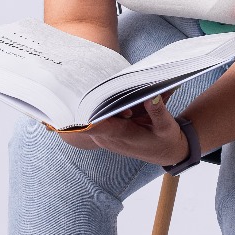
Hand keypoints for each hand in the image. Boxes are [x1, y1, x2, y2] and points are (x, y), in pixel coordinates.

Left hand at [54, 94, 189, 166]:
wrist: (166, 153)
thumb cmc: (166, 141)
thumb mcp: (167, 128)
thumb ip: (158, 112)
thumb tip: (151, 96)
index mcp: (121, 136)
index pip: (95, 127)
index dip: (81, 118)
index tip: (68, 107)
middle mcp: (108, 137)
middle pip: (88, 118)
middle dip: (82, 101)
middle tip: (71, 81)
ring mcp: (105, 135)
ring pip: (89, 117)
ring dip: (88, 102)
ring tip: (77, 82)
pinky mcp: (107, 132)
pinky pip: (95, 118)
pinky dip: (94, 106)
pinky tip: (94, 89)